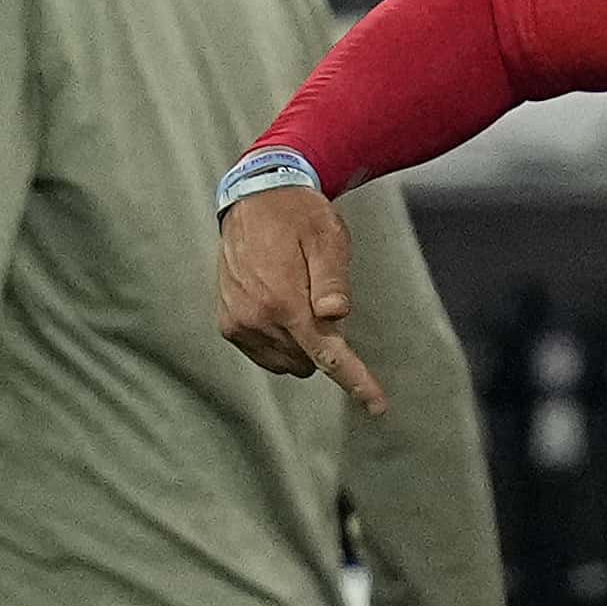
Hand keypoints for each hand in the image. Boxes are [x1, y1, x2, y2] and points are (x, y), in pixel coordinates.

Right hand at [218, 186, 386, 415]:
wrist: (254, 198)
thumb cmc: (299, 216)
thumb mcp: (327, 239)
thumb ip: (333, 279)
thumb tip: (336, 315)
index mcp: (283, 301)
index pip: (327, 354)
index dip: (356, 381)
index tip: (378, 406)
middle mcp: (256, 318)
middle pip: (310, 359)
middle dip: (324, 341)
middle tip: (321, 297)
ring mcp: (238, 323)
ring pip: (289, 361)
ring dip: (302, 341)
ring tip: (297, 294)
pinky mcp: (229, 324)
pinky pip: (267, 354)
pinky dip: (282, 341)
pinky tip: (281, 307)